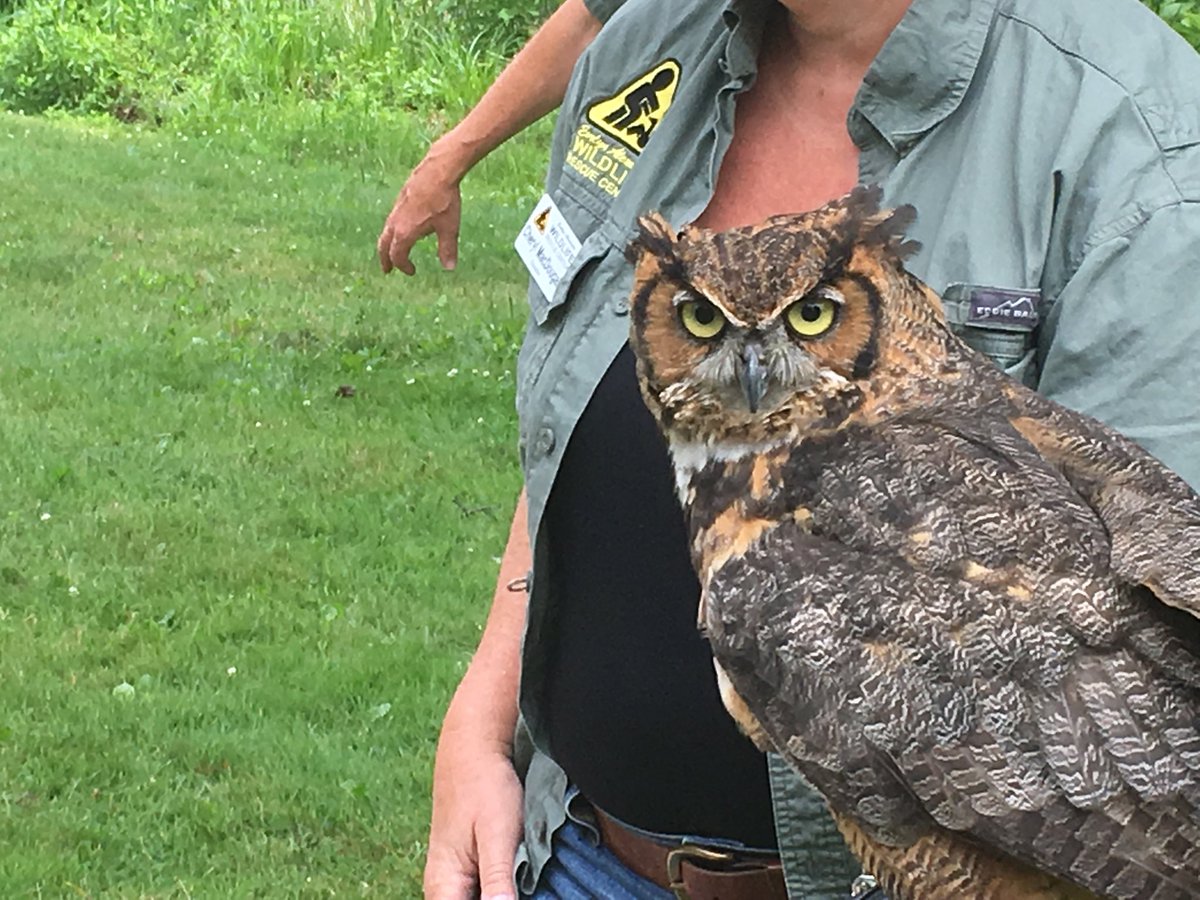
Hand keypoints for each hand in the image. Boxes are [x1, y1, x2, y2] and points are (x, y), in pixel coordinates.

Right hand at [378, 144, 463, 275]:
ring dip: (388, 244)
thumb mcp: (449, 228)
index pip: (397, 256)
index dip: (403, 266)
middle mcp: (395, 222)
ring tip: (393, 250)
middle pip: (384, 244)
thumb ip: (448, 250)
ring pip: (386, 231)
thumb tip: (449, 268)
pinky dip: (392, 231)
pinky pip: (391, 220)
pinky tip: (402, 229)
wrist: (438, 171)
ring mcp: (396, 209)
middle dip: (385, 258)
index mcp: (405, 233)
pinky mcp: (400, 199)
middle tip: (387, 269)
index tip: (412, 272)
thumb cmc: (444, 201)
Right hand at [423, 734, 523, 899]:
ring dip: (496, 898)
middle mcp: (441, 887)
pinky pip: (476, 891)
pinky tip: (518, 884)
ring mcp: (450, 876)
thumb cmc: (484, 786)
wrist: (472, 747)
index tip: (513, 896)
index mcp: (444, 885)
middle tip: (527, 889)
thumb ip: (496, 879)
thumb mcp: (497, 834)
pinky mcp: (463, 865)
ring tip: (524, 885)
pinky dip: (496, 892)